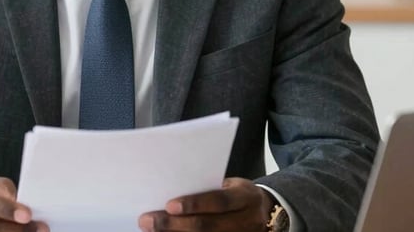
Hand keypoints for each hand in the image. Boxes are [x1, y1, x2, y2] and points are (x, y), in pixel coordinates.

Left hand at [138, 178, 274, 231]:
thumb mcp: (230, 186)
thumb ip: (207, 189)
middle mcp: (248, 221)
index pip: (219, 201)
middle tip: (147, 221)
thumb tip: (169, 191)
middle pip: (208, 226)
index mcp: (246, 198)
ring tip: (152, 231)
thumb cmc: (236, 194)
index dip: (194, 204)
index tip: (169, 205)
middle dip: (174, 224)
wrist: (265, 213)